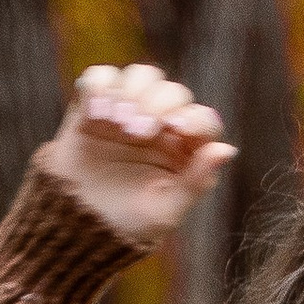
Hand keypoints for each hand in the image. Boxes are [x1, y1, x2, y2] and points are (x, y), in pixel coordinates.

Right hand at [38, 63, 236, 249]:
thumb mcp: (165, 210)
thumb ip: (196, 182)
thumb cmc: (127, 225)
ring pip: (140, 76)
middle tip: (137, 131)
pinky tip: (96, 113)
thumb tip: (227, 149)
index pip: (202, 119)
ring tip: (116, 122)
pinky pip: (100, 78)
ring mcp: (127, 111)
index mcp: (184, 149)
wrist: (76, 227)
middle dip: (156, 104)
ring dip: (131, 91)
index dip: (193, 117)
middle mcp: (159, 125)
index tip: (177, 127)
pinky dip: (99, 86)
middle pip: (170, 91)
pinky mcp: (93, 106)